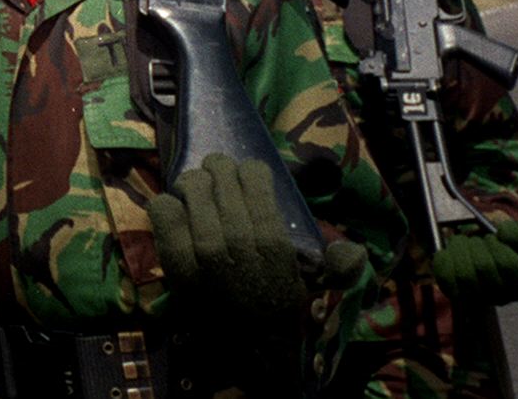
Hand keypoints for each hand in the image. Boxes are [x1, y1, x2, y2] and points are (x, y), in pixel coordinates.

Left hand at [147, 154, 365, 319]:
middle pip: (221, 181)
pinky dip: (168, 204)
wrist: (245, 347)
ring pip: (192, 190)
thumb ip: (339, 270)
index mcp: (273, 246)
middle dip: (219, 170)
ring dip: (193, 183)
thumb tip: (353, 251)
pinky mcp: (175, 261)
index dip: (250, 172)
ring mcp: (204, 253)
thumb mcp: (317, 290)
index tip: (247, 172)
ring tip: (196, 187)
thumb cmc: (278, 308)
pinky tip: (177, 208)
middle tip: (217, 171)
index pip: (256, 184)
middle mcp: (238, 245)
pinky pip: (164, 212)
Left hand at [432, 220, 517, 304]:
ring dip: (459, 250)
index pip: (509, 266)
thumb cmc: (497, 247)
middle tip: (473, 238)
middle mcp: (501, 298)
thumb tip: (504, 235)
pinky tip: (447, 251)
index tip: (491, 237)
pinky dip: (444, 259)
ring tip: (460, 241)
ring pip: (465, 274)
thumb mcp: (515, 237)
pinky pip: (446, 278)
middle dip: (475, 245)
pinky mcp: (456, 295)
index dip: (497, 246)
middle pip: (484, 267)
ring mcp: (477, 299)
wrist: (473, 257)